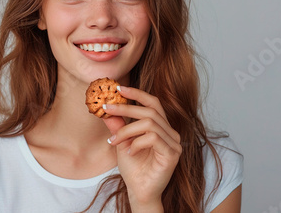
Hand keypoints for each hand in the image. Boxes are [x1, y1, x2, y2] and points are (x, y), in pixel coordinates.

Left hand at [102, 85, 181, 211]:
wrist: (139, 192)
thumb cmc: (133, 168)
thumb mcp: (121, 142)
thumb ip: (118, 126)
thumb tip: (107, 109)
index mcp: (161, 127)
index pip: (153, 103)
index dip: (137, 93)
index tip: (119, 89)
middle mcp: (170, 132)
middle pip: (150, 110)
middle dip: (125, 108)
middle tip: (107, 109)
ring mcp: (174, 142)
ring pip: (149, 123)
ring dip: (127, 130)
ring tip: (114, 141)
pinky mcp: (172, 153)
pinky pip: (153, 138)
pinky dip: (136, 142)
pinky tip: (129, 152)